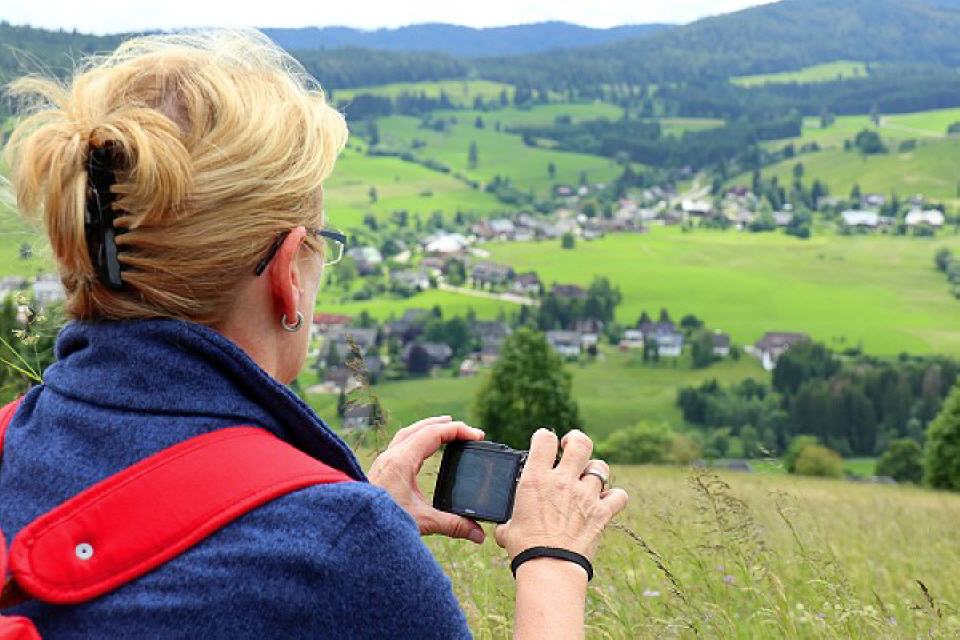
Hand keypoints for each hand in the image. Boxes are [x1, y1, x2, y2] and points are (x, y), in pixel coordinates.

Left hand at [368, 416, 486, 543]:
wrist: (352, 526)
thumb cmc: (381, 521)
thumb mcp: (422, 522)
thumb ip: (452, 525)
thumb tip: (478, 534)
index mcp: (402, 460)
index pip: (434, 434)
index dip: (458, 431)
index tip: (477, 436)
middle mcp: (391, 456)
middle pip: (421, 428)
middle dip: (445, 426)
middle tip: (466, 431)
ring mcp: (383, 461)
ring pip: (408, 433)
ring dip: (428, 428)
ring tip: (444, 429)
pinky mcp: (380, 470)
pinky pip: (399, 444)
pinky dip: (415, 439)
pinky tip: (420, 450)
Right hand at [495, 429, 628, 561]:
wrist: (549, 568)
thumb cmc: (524, 549)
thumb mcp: (508, 527)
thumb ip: (509, 519)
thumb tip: (504, 527)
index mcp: (536, 478)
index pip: (544, 438)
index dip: (545, 437)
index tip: (545, 443)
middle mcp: (563, 481)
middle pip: (580, 443)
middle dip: (576, 440)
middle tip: (571, 447)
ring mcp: (586, 495)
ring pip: (601, 467)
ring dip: (595, 470)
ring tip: (589, 478)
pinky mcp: (602, 513)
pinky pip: (619, 496)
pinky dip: (615, 497)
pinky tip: (607, 501)